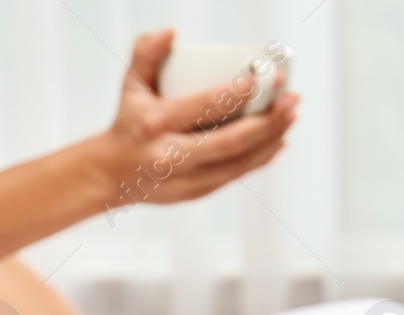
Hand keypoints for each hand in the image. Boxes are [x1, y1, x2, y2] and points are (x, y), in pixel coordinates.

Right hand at [91, 28, 297, 204]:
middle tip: (291, 99)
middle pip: (229, 142)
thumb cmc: (129, 121)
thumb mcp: (130, 86)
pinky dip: (261, 157)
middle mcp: (170, 155)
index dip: (236, 93)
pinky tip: (278, 139)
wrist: (112, 174)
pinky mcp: (196, 192)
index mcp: (155, 123)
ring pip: (238, 163)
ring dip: (271, 139)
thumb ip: (145, 54)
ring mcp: (185, 179)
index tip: (262, 77)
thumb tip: (170, 32)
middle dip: (266, 121)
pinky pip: (236, 175)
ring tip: (291, 115)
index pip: (203, 106)